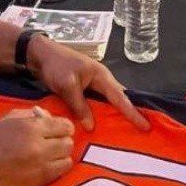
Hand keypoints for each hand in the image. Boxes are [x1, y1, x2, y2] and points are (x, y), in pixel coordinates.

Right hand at [0, 109, 74, 185]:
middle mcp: (39, 147)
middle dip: (62, 141)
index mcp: (31, 127)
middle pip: (69, 143)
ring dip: (61, 156)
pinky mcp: (37, 183)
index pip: (65, 126)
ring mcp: (40, 167)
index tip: (55, 129)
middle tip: (51, 142)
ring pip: (68, 159)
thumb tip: (50, 118)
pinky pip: (60, 174)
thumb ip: (32, 116)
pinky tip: (46, 165)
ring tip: (50, 155)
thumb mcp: (7, 118)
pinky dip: (57, 168)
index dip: (62, 127)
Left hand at [28, 35, 149, 131]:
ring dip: (115, 114)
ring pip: (108, 101)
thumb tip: (91, 126)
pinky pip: (98, 102)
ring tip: (125, 131)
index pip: (120, 97)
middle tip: (141, 130)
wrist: (40, 54)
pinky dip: (101, 112)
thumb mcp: (67, 86)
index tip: (145, 126)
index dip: (133, 113)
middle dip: (130, 113)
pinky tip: (100, 124)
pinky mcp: (84, 88)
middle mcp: (101, 79)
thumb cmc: (56, 65)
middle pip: (119, 99)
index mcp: (101, 76)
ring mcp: (93, 83)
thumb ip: (79, 106)